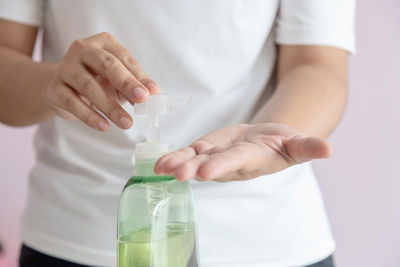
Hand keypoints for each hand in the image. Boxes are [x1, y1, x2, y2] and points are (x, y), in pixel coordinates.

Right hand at [45, 32, 159, 130]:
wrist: (64, 90)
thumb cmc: (98, 81)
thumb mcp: (119, 81)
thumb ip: (136, 85)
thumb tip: (154, 93)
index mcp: (103, 43)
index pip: (124, 58)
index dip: (139, 76)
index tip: (152, 93)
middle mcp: (82, 50)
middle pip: (106, 65)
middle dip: (126, 83)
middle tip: (142, 100)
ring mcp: (65, 68)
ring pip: (89, 86)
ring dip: (110, 107)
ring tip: (126, 123)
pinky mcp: (54, 88)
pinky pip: (72, 102)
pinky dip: (89, 116)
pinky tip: (104, 126)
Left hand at [154, 123, 331, 181]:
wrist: (265, 142)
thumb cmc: (282, 143)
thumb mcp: (297, 143)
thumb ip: (308, 147)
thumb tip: (330, 149)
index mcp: (251, 159)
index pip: (235, 163)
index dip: (221, 166)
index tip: (205, 172)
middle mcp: (229, 163)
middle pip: (210, 165)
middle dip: (193, 169)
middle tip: (176, 174)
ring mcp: (215, 157)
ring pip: (194, 160)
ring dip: (177, 163)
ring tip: (160, 167)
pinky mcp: (206, 149)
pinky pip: (188, 154)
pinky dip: (174, 157)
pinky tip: (159, 163)